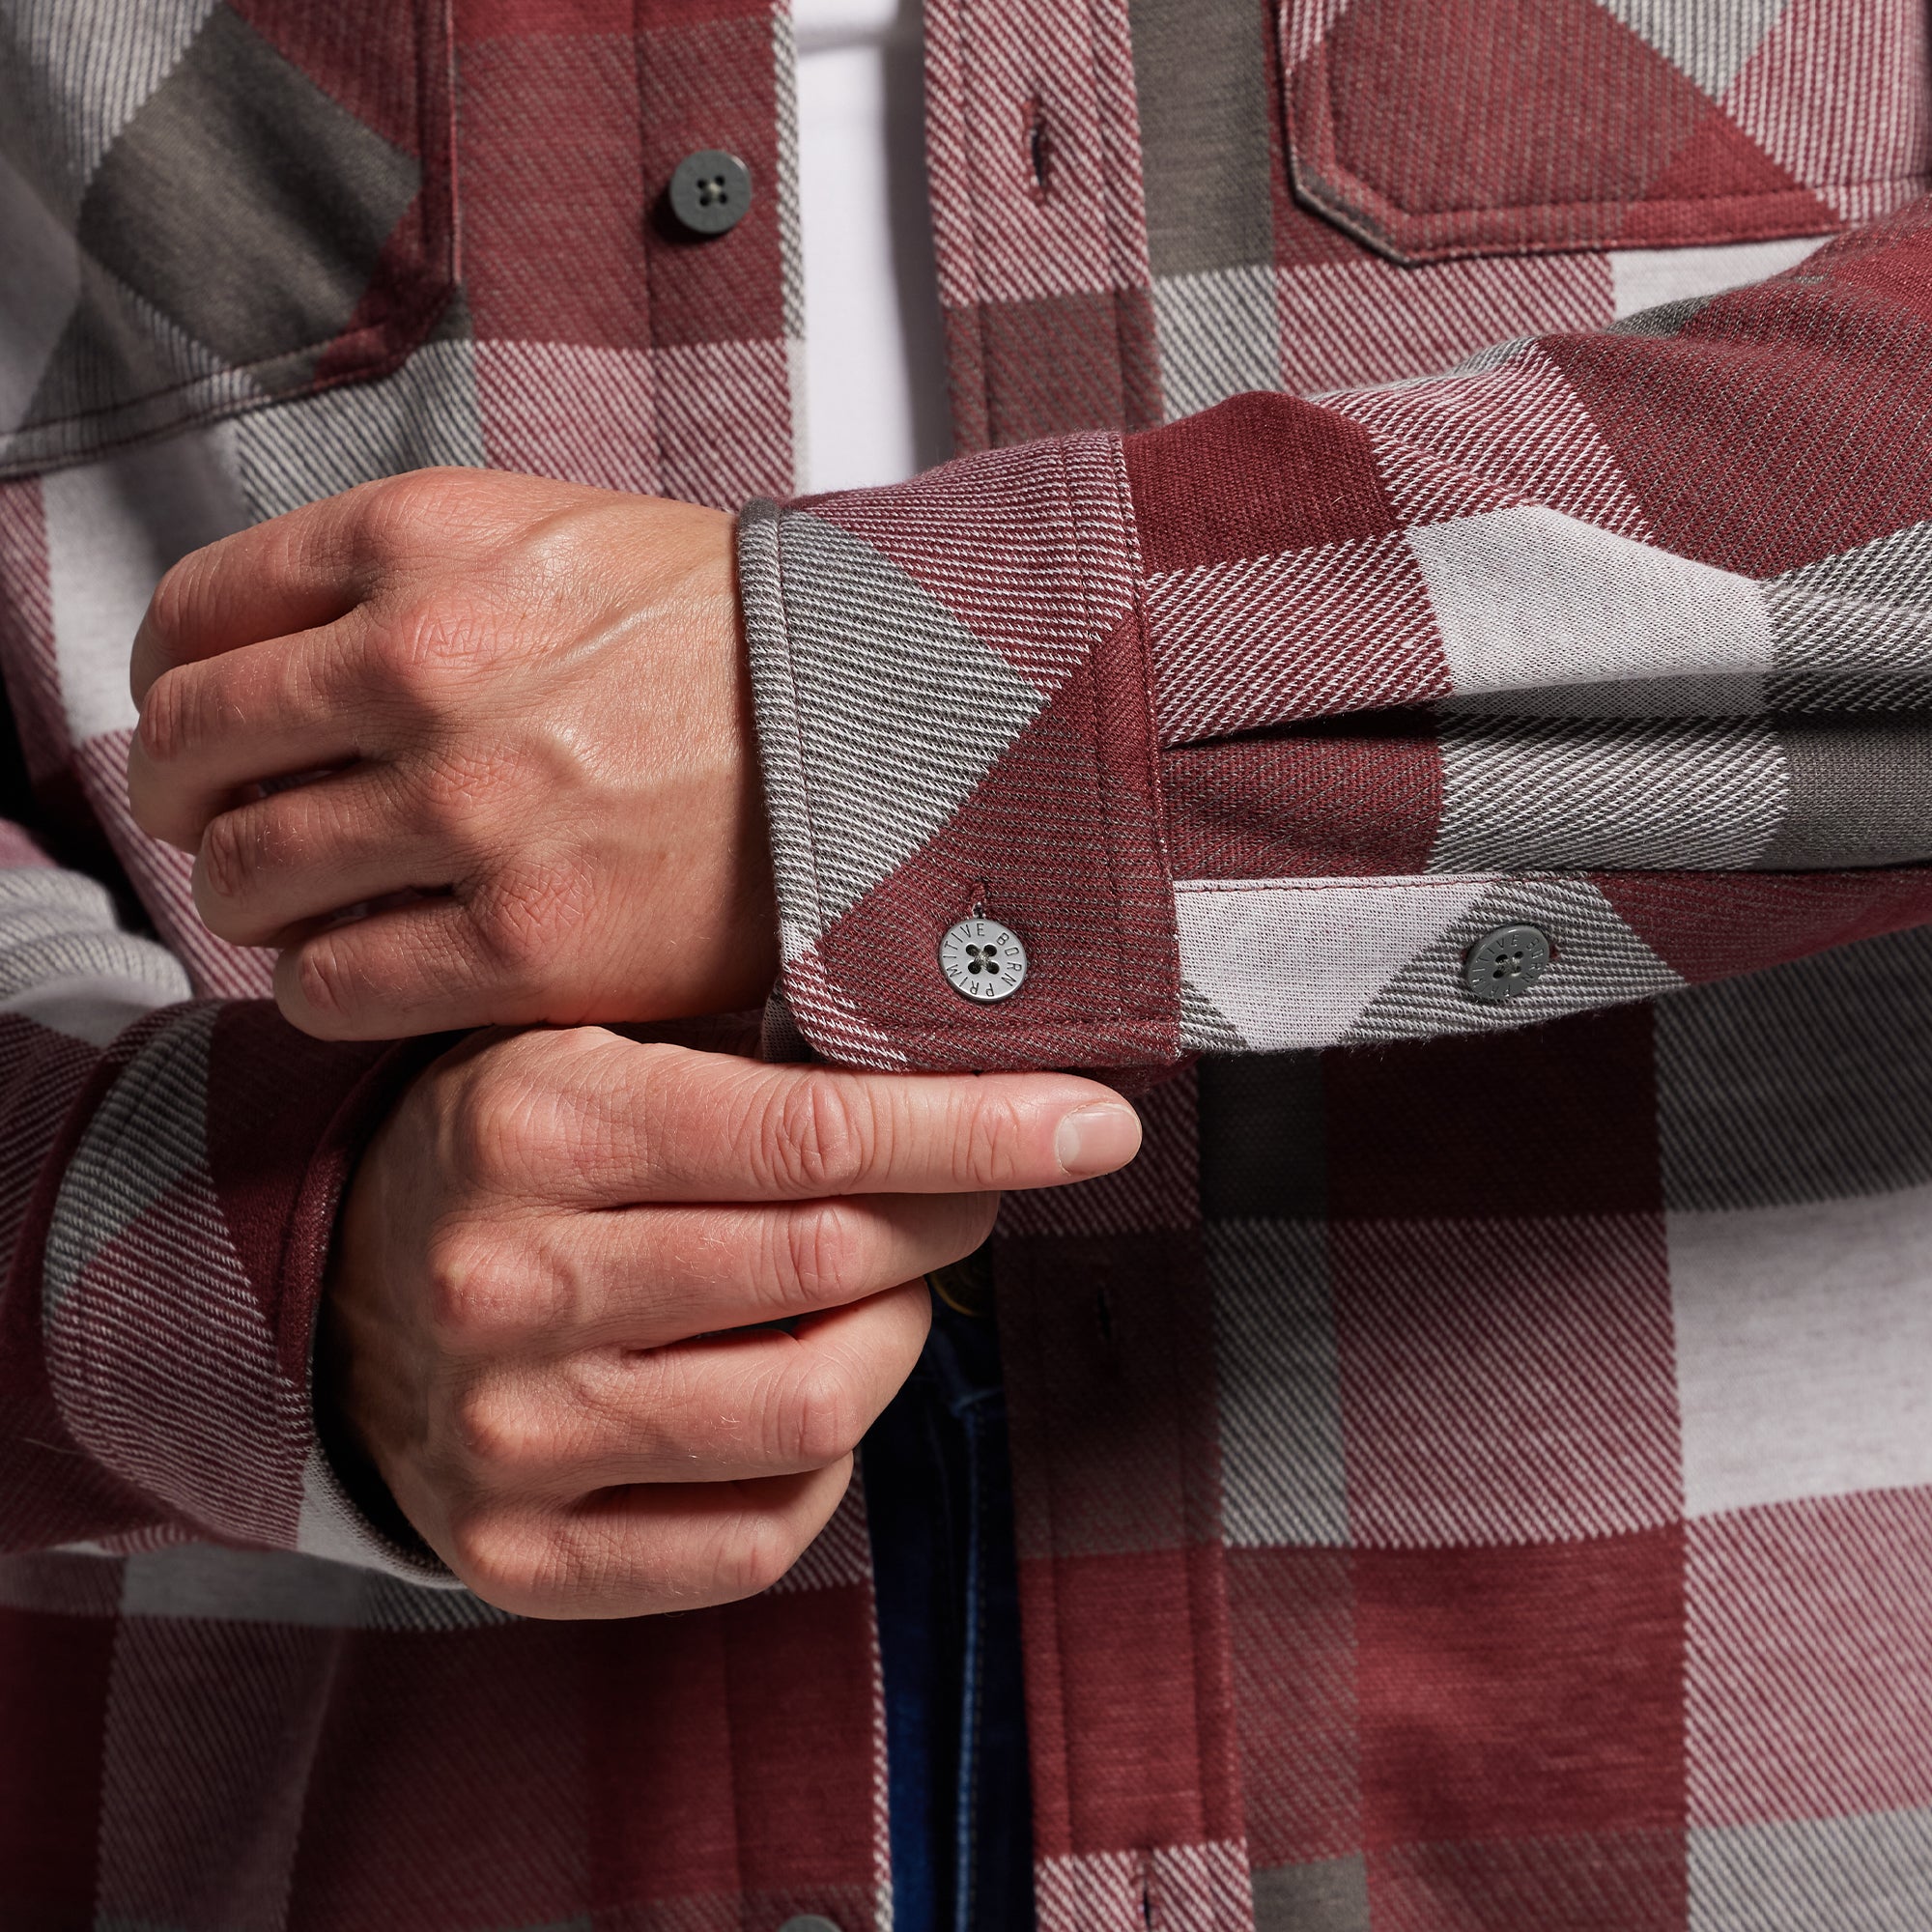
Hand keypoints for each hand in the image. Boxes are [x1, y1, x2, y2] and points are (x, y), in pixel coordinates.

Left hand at [126, 468, 773, 1037]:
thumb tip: (290, 668)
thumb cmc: (744, 641)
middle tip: (227, 828)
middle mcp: (426, 663)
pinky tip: (373, 971)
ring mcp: (474, 810)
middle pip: (189, 753)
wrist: (900, 728)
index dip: (175, 685)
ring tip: (314, 909)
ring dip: (257, 903)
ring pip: (245, 879)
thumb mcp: (564, 537)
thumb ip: (414, 581)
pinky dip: (325, 988)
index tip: (203, 729)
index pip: (195, 617)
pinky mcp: (528, 942)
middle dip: (186, 802)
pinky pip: (335, 989)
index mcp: (425, 539)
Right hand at [326, 1026, 1140, 1616]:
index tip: (1092, 1126)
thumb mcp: (602, 1047)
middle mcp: (510, 1283)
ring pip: (813, 1410)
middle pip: (833, 1269)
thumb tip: (979, 1069)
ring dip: (893, 1339)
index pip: (818, 1136)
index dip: (984, 1133)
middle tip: (965, 1195)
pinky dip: (822, 1462)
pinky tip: (796, 1390)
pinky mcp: (515, 1553)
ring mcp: (506, 1436)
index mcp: (539, 1124)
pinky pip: (756, 1537)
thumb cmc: (511, 1147)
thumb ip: (760, 1057)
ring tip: (874, 1291)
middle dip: (949, 1223)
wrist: (331, 1289)